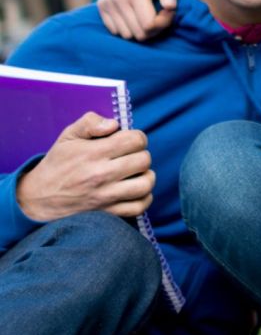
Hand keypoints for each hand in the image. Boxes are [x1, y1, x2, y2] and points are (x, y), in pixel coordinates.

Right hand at [16, 113, 155, 222]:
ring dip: (146, 175)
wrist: (39, 197)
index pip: (135, 140)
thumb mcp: (68, 136)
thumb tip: (114, 124)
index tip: (128, 141)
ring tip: (136, 172)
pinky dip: (144, 197)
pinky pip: (139, 207)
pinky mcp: (108, 213)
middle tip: (130, 156)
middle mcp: (102, 175)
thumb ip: (91, 122)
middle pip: (144, 160)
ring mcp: (106, 196)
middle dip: (141, 154)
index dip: (137, 137)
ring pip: (146, 184)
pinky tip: (135, 189)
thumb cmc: (57, 163)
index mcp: (94, 153)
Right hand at [97, 0, 176, 39]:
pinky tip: (134, 15)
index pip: (149, 25)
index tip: (168, 12)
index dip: (163, 23)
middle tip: (158, 15)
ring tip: (146, 15)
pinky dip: (127, 28)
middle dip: (153, 29)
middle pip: (139, 34)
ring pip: (127, 35)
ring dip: (140, 30)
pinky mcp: (101, 7)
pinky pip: (116, 32)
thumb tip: (170, 6)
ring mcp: (107, 3)